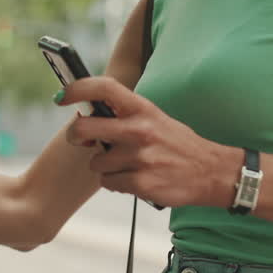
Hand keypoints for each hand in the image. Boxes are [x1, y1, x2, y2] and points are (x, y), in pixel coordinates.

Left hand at [58, 77, 241, 208]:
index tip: (61, 95)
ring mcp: (140, 158)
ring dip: (104, 166)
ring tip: (126, 164)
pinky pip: (108, 183)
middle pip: (85, 128)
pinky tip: (133, 178)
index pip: (103, 88)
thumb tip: (87, 115)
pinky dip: (115, 183)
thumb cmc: (176, 143)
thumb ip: (124, 116)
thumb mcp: (155, 119)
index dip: (77, 88)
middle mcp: (140, 130)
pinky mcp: (141, 183)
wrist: (211, 172)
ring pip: (96, 162)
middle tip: (79, 138)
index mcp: (143, 108)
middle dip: (76, 135)